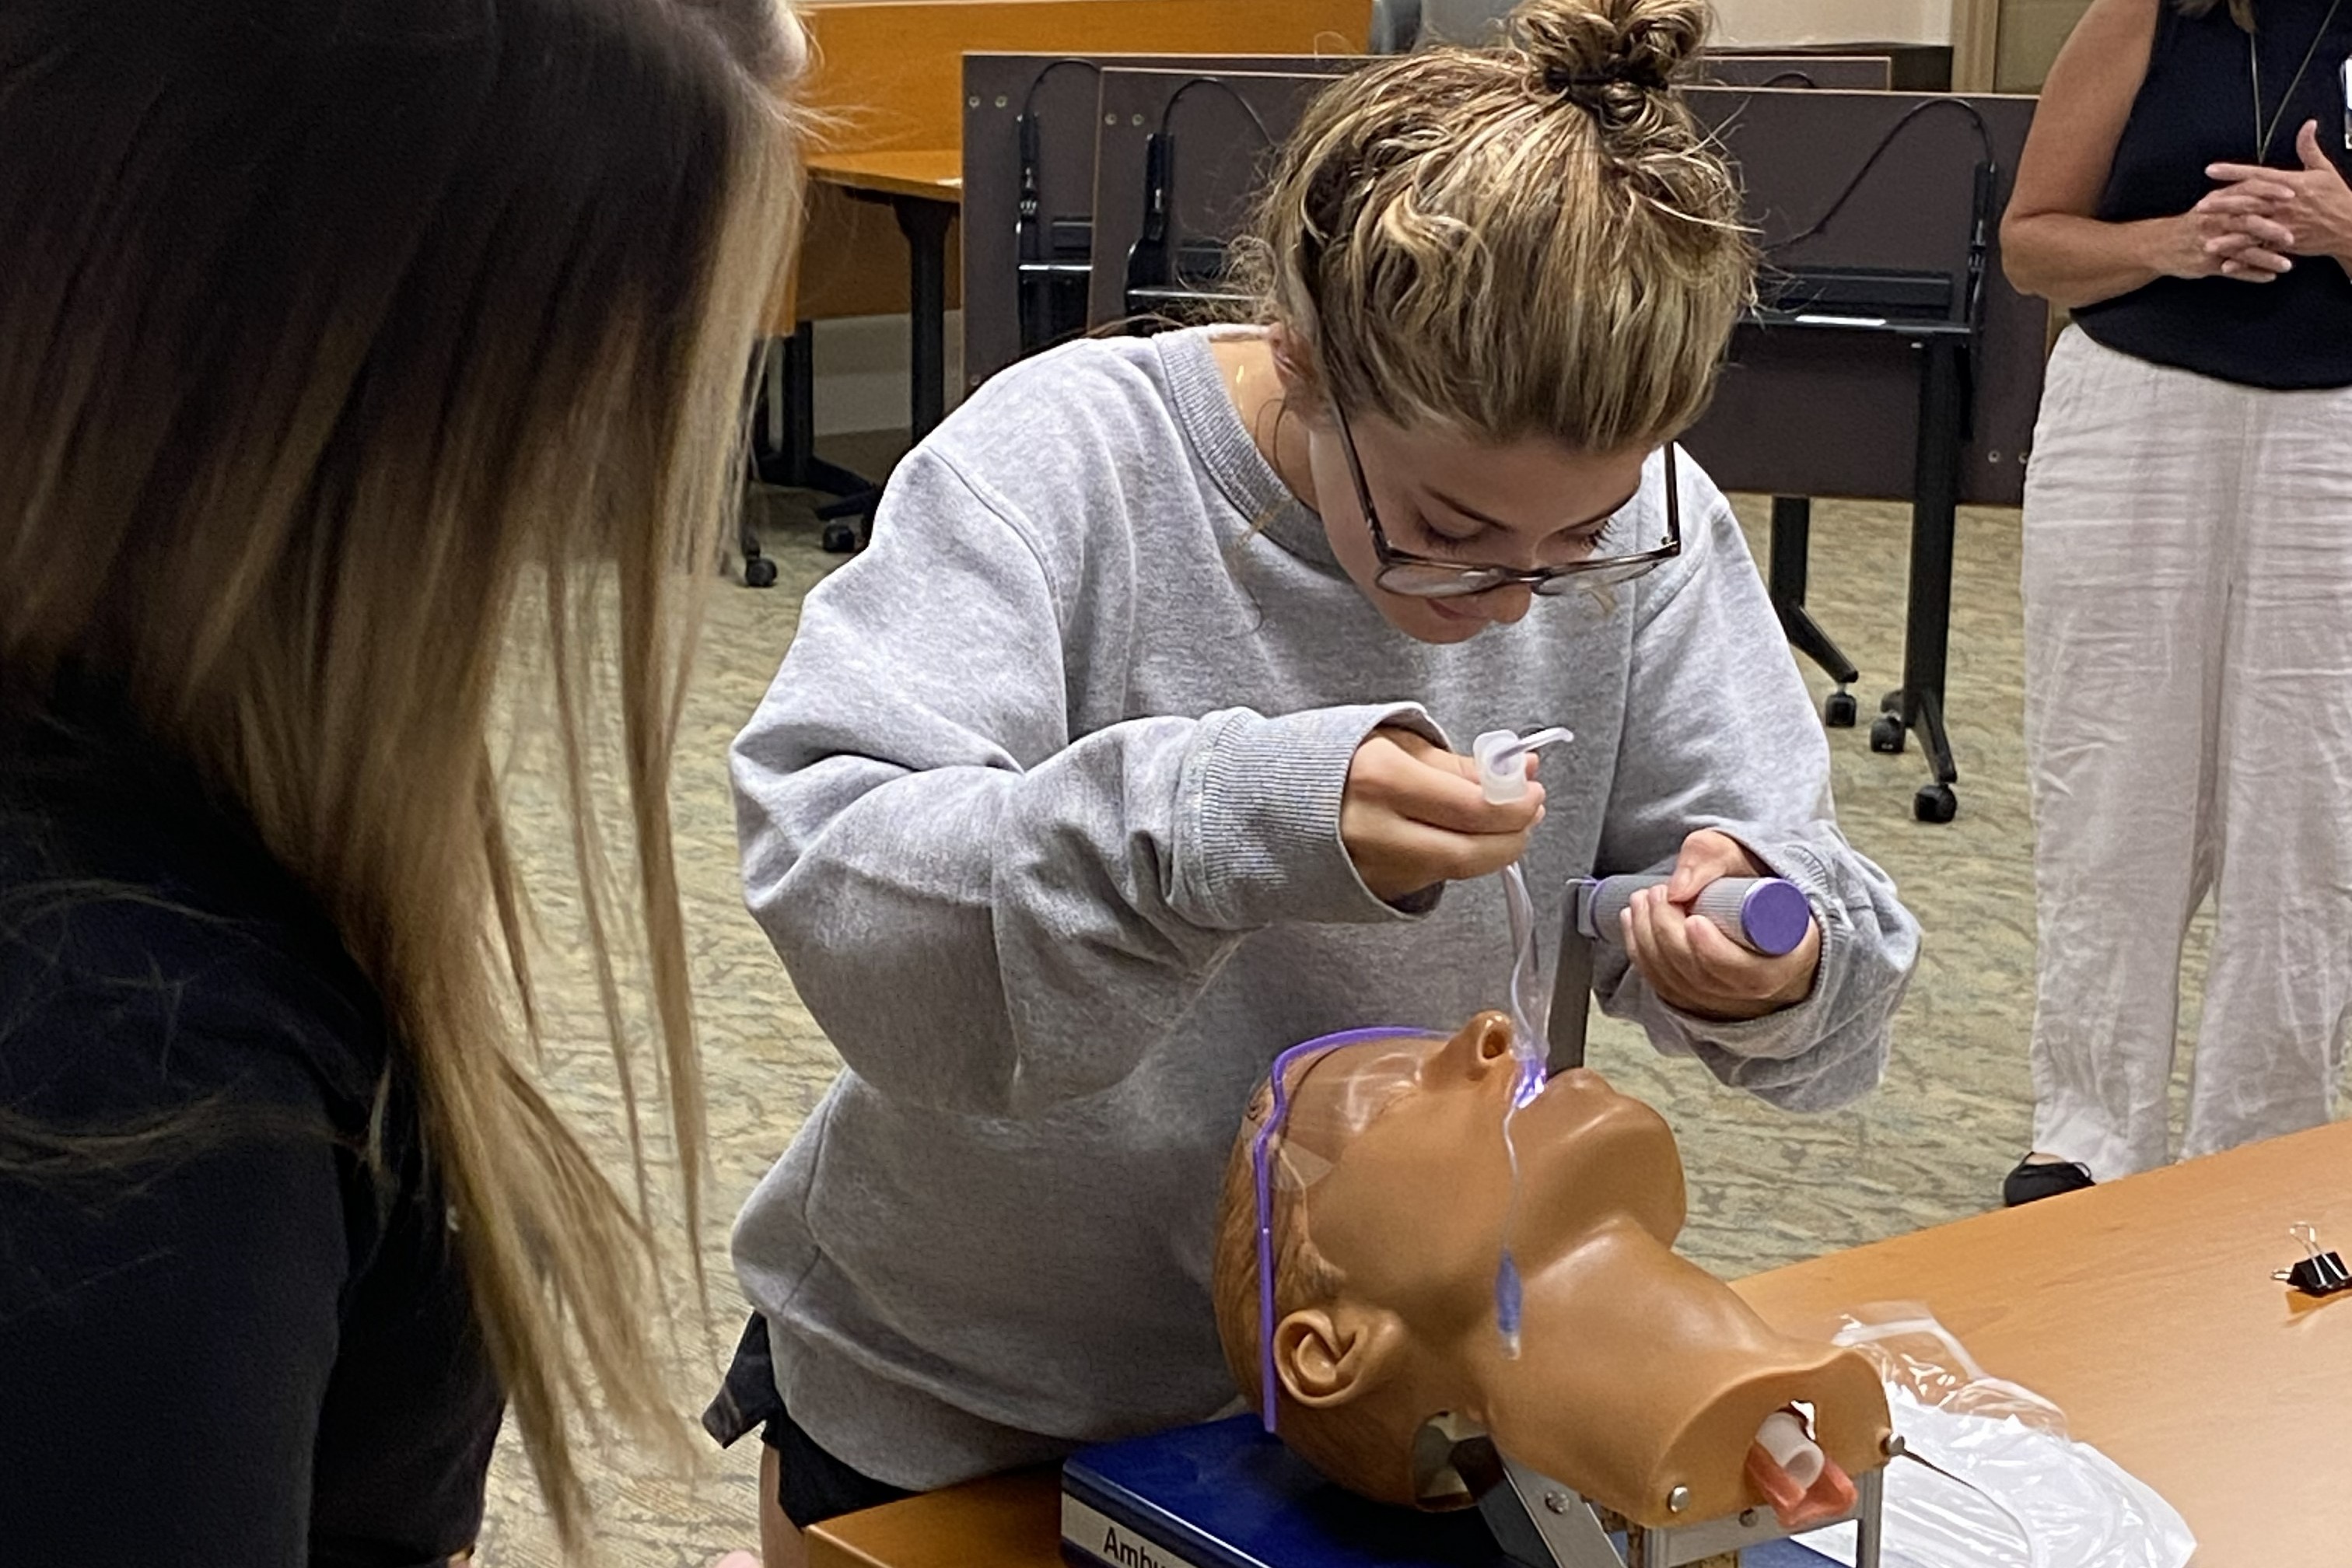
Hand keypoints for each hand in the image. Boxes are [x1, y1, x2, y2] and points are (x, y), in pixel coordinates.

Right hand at [1340, 728, 1542, 902]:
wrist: (1279, 801)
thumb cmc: (1341, 764)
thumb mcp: (1399, 744)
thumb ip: (1463, 765)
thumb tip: (1522, 771)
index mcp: (1380, 777)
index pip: (1472, 807)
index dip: (1516, 805)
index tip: (1533, 792)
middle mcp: (1374, 829)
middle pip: (1469, 852)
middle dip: (1513, 836)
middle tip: (1528, 815)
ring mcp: (1372, 867)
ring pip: (1455, 871)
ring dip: (1491, 849)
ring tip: (1497, 823)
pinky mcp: (1374, 889)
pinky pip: (1433, 878)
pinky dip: (1456, 859)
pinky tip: (1456, 837)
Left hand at [1619, 830, 1819, 1021]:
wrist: (1751, 895)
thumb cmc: (1753, 877)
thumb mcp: (1740, 854)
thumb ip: (1711, 857)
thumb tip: (1677, 889)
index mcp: (1789, 960)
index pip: (1750, 974)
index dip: (1716, 953)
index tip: (1694, 921)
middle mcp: (1760, 989)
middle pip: (1704, 979)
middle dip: (1669, 935)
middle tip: (1656, 894)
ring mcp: (1728, 999)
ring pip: (1679, 986)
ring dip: (1649, 941)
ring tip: (1643, 899)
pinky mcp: (1699, 997)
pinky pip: (1664, 987)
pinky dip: (1642, 955)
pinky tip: (1633, 922)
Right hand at [2150, 179, 2300, 280]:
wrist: (2158, 245)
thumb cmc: (2195, 223)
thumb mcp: (2213, 202)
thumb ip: (2241, 194)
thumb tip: (2274, 184)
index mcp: (2219, 200)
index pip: (2247, 190)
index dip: (2270, 191)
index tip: (2293, 194)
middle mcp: (2214, 219)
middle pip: (2246, 221)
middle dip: (2271, 229)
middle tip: (2293, 237)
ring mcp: (2209, 243)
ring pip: (2242, 250)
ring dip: (2266, 258)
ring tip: (2287, 265)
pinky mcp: (2206, 263)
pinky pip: (2233, 271)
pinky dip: (2252, 275)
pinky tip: (2270, 277)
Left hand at [2207, 121, 2351, 274]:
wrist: (2350, 226)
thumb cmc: (2337, 199)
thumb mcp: (2324, 170)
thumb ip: (2309, 148)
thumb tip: (2308, 125)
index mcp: (2291, 184)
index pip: (2257, 175)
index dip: (2233, 171)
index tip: (2211, 169)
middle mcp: (2285, 205)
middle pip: (2249, 203)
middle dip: (2223, 204)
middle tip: (2201, 205)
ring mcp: (2284, 226)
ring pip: (2252, 230)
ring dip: (2228, 236)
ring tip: (2206, 239)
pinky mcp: (2286, 244)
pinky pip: (2261, 252)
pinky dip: (2245, 260)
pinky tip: (2227, 264)